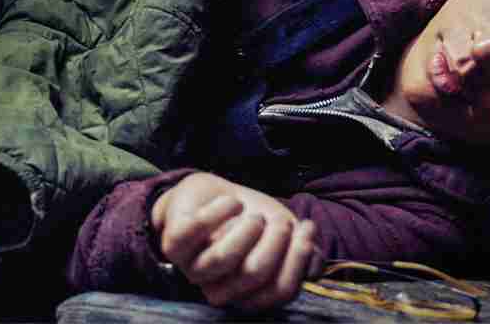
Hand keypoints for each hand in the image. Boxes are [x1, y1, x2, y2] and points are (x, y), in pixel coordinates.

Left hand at [151, 172, 319, 311]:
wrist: (212, 196)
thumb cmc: (249, 219)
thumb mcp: (280, 232)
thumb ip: (299, 250)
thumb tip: (314, 265)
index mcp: (248, 293)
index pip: (278, 292)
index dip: (297, 260)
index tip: (307, 228)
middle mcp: (219, 287)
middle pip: (254, 274)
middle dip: (275, 242)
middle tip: (281, 219)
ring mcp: (193, 267)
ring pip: (222, 258)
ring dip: (246, 231)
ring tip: (254, 214)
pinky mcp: (174, 243)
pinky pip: (194, 230)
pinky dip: (219, 212)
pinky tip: (233, 202)